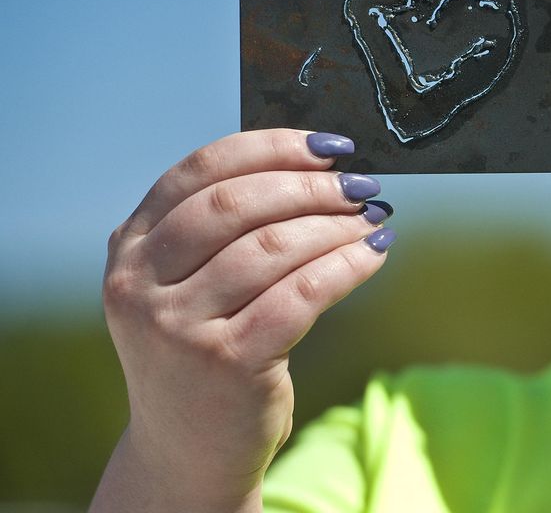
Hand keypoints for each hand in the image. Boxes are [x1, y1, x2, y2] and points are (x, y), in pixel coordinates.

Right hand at [92, 129, 392, 511]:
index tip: (327, 147)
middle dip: (311, 186)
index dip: (271, 148)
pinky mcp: (229, 362)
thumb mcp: (179, 286)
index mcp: (129, 250)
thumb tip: (317, 166)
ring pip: (276, 246)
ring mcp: (179, 327)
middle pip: (238, 203)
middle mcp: (141, 285)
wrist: (186, 451)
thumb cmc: (200, 352)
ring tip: (372, 220)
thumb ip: (215, 227)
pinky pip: (305, 293)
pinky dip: (348, 265)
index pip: (200, 171)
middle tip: (359, 186)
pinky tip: (373, 255)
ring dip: (336, 225)